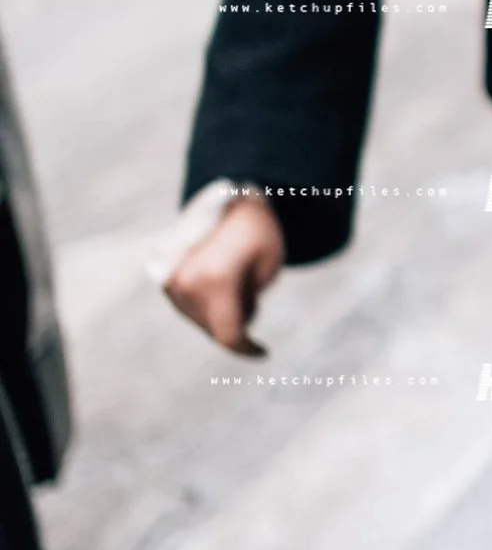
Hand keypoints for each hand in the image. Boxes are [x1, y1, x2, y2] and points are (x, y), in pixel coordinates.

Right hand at [163, 191, 286, 353]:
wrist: (228, 196)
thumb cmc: (257, 230)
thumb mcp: (269, 267)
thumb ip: (250, 303)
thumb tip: (232, 325)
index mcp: (215, 279)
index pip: (228, 334)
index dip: (246, 349)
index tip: (264, 353)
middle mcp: (186, 282)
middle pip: (214, 328)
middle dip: (237, 322)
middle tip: (251, 291)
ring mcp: (171, 280)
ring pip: (200, 319)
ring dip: (221, 311)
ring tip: (235, 276)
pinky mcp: (164, 277)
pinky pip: (189, 305)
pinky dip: (207, 302)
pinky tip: (221, 277)